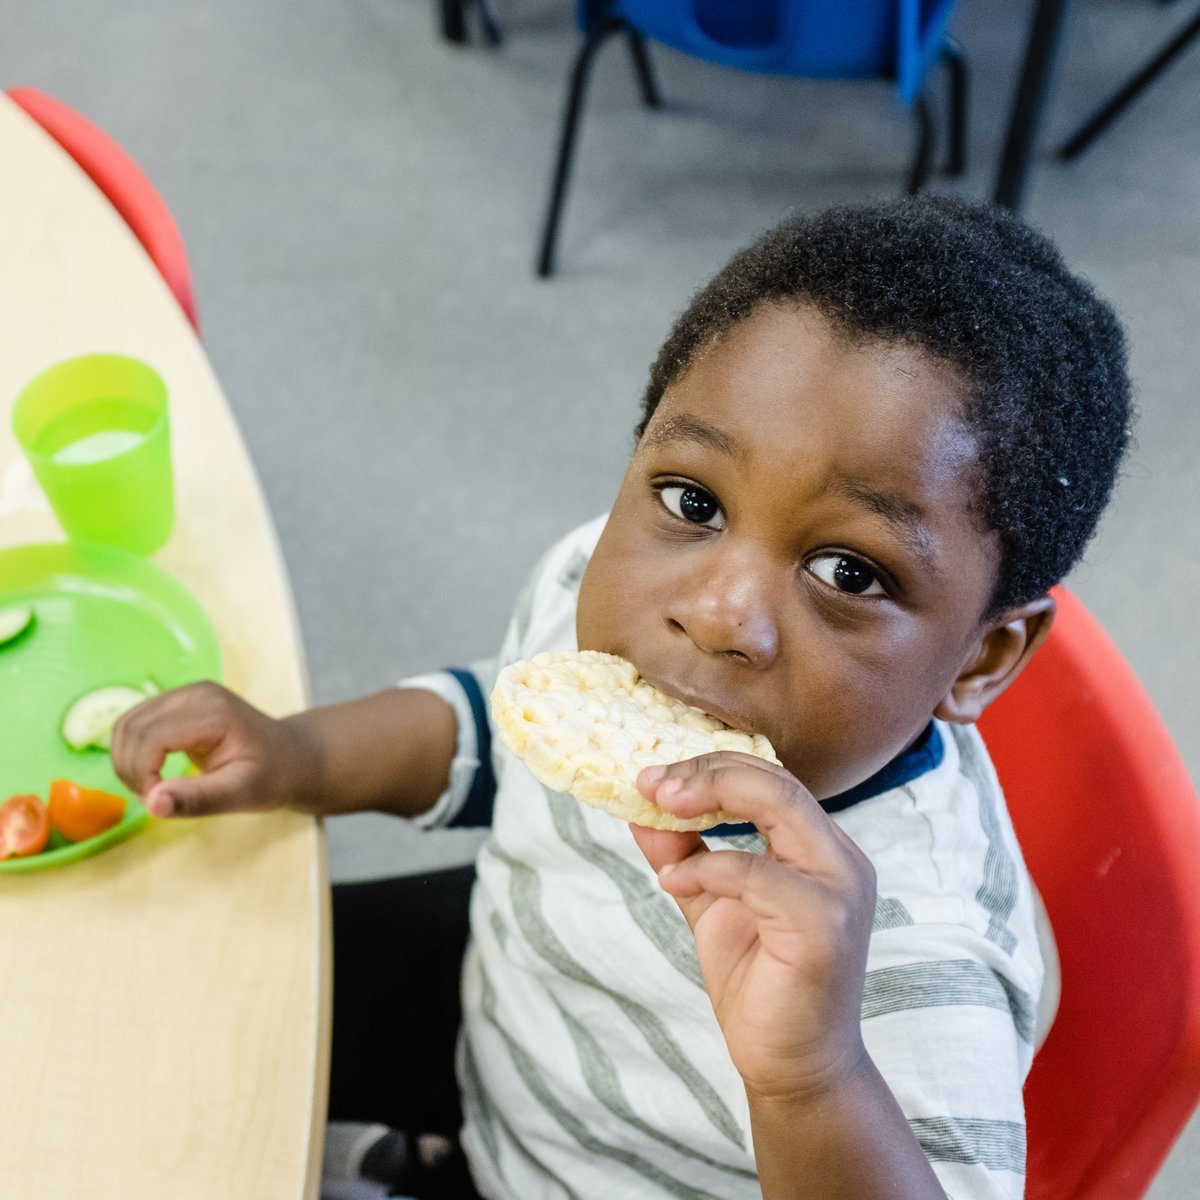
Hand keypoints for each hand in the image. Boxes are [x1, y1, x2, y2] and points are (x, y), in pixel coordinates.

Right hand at [110, 681, 318, 817]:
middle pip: (131, 728)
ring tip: (155, 790)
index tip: (157, 803)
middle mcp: (196, 693)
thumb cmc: (273, 776)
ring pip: (126, 724)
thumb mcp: (242, 795)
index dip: (141, 774)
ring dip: (127, 762)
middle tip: (156, 801)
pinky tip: (154, 775)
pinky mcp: (177, 703)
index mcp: (214, 712)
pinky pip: (135, 724)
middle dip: (130, 771)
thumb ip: (198, 799)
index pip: (150, 737)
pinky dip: (132, 753)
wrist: (292, 757)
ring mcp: (185, 694)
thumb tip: (152, 804)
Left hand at [631, 752, 876, 1099]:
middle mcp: (841, 859)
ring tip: (657, 806)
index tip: (651, 776)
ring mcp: (840, 890)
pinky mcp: (824, 926)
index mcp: (821, 848)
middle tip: (650, 782)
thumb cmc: (759, 983)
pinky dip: (706, 868)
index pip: (770, 777)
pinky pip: (757, 873)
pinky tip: (672, 883)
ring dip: (708, 796)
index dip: (709, 766)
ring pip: (779, 804)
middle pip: (776, 779)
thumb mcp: (709, 903)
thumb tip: (640, 810)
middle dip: (705, 771)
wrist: (792, 1067)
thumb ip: (683, 853)